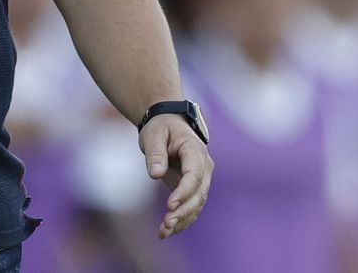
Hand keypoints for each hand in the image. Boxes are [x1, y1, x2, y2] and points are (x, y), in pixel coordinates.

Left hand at [140, 115, 212, 238]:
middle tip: (167, 223)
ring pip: (196, 205)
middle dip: (184, 211)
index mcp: (195, 151)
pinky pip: (191, 208)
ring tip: (163, 232)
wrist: (169, 125)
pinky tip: (166, 231)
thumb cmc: (161, 127)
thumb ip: (155, 153)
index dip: (183, 192)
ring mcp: (201, 180)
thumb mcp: (154, 134)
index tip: (169, 205)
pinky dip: (181, 221)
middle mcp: (203, 167)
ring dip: (182, 220)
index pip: (194, 176)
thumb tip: (156, 174)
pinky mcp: (193, 189)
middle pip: (199, 194)